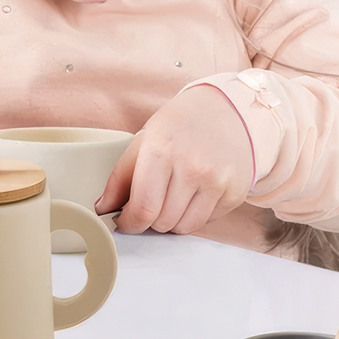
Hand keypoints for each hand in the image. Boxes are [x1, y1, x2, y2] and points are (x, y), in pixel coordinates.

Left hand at [95, 86, 252, 234]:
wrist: (229, 110)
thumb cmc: (181, 124)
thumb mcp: (144, 139)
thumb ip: (120, 177)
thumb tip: (103, 208)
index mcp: (162, 151)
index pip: (143, 208)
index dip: (130, 223)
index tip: (125, 221)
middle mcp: (193, 167)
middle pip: (162, 222)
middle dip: (150, 219)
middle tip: (150, 203)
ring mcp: (218, 181)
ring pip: (184, 228)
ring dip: (172, 221)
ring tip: (171, 198)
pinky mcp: (235, 192)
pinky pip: (206, 222)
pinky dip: (194, 215)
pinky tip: (193, 194)